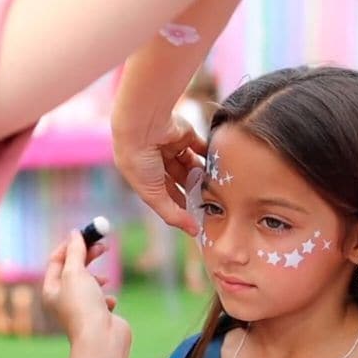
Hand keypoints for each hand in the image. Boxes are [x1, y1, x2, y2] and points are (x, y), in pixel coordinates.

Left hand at [42, 231, 129, 349]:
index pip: (56, 261)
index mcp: (51, 290)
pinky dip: (107, 297)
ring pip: (89, 285)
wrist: (101, 340)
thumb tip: (74, 234)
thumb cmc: (83, 307)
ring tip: (106, 279)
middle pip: (74, 270)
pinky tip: (110, 302)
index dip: (70, 246)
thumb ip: (75, 252)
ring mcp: (81, 309)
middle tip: (103, 245)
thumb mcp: (75, 273)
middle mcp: (63, 300)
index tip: (85, 234)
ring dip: (98, 278)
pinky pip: (101, 300)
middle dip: (88, 256)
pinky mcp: (97, 317)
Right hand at [113, 114, 206, 235]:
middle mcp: (155, 160)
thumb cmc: (138, 160)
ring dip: (202, 174)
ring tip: (217, 186)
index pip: (164, 194)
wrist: (142, 125)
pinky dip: (208, 155)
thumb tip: (193, 232)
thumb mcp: (152, 193)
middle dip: (193, 190)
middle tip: (211, 203)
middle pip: (179, 180)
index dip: (179, 205)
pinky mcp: (183, 133)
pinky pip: (200, 146)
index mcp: (143, 175)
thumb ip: (171, 213)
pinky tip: (218, 166)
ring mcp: (169, 146)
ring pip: (191, 164)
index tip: (197, 217)